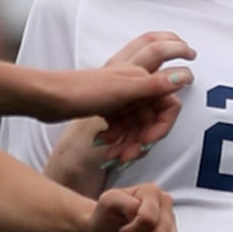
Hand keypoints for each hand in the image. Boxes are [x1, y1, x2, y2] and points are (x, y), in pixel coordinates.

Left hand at [44, 31, 194, 160]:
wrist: (46, 97)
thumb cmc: (83, 91)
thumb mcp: (123, 90)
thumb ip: (155, 85)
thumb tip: (186, 75)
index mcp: (141, 75)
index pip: (167, 105)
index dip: (161, 125)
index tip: (149, 141)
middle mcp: (133, 84)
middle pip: (152, 117)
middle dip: (142, 138)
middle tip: (128, 156)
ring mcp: (120, 96)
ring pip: (137, 125)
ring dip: (128, 142)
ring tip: (113, 156)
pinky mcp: (108, 106)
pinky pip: (122, 126)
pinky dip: (116, 137)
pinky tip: (102, 143)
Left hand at [90, 183, 178, 231]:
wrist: (104, 230)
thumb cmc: (105, 216)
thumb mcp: (107, 203)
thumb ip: (124, 202)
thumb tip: (139, 210)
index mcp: (151, 191)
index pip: (149, 219)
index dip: (132, 231)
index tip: (121, 230)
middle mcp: (164, 203)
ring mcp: (170, 219)